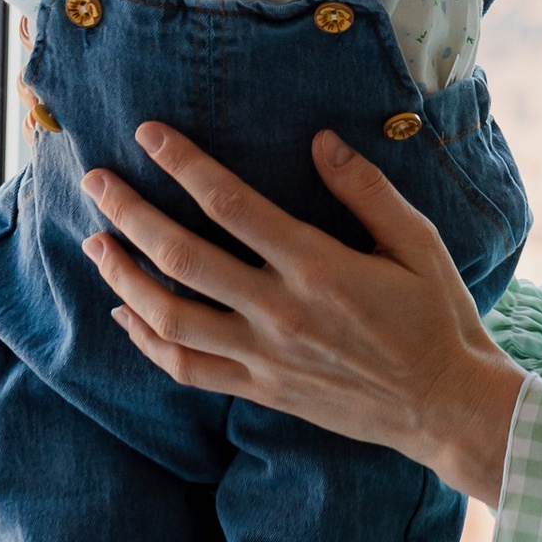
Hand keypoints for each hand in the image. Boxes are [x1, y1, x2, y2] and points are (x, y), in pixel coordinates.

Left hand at [82, 122, 525, 504]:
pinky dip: (148, 342)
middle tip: (96, 182)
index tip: (148, 134)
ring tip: (95, 245)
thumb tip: (321, 141)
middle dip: (131, 214)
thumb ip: (368, 191)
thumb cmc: (437, 317)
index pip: (231, 204)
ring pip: (171, 317)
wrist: (446, 408)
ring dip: (125, 278)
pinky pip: (188, 368)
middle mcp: (280, 313)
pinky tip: (126, 315)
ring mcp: (265, 357)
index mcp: (318, 268)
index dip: (183, 163)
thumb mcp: (418, 244)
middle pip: (183, 257)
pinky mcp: (261, 389)